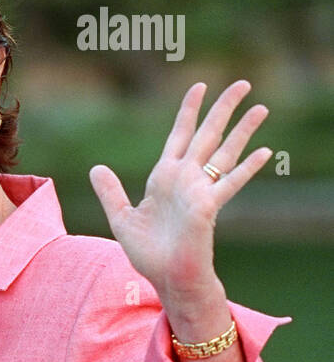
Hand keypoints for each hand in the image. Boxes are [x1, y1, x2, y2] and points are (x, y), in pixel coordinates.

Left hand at [89, 81, 270, 317]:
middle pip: (208, 135)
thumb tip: (97, 168)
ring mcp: (199, 190)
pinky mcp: (207, 207)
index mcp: (165, 177)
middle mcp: (185, 179)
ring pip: (224, 152)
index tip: (200, 86)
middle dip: (223, 109)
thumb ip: (111, 192)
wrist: (166, 277)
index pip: (180, 135)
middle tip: (243, 83)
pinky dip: (246, 167)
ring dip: (243, 130)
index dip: (189, 111)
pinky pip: (229, 182)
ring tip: (261, 107)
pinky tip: (264, 151)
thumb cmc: (149, 252)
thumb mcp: (122, 218)